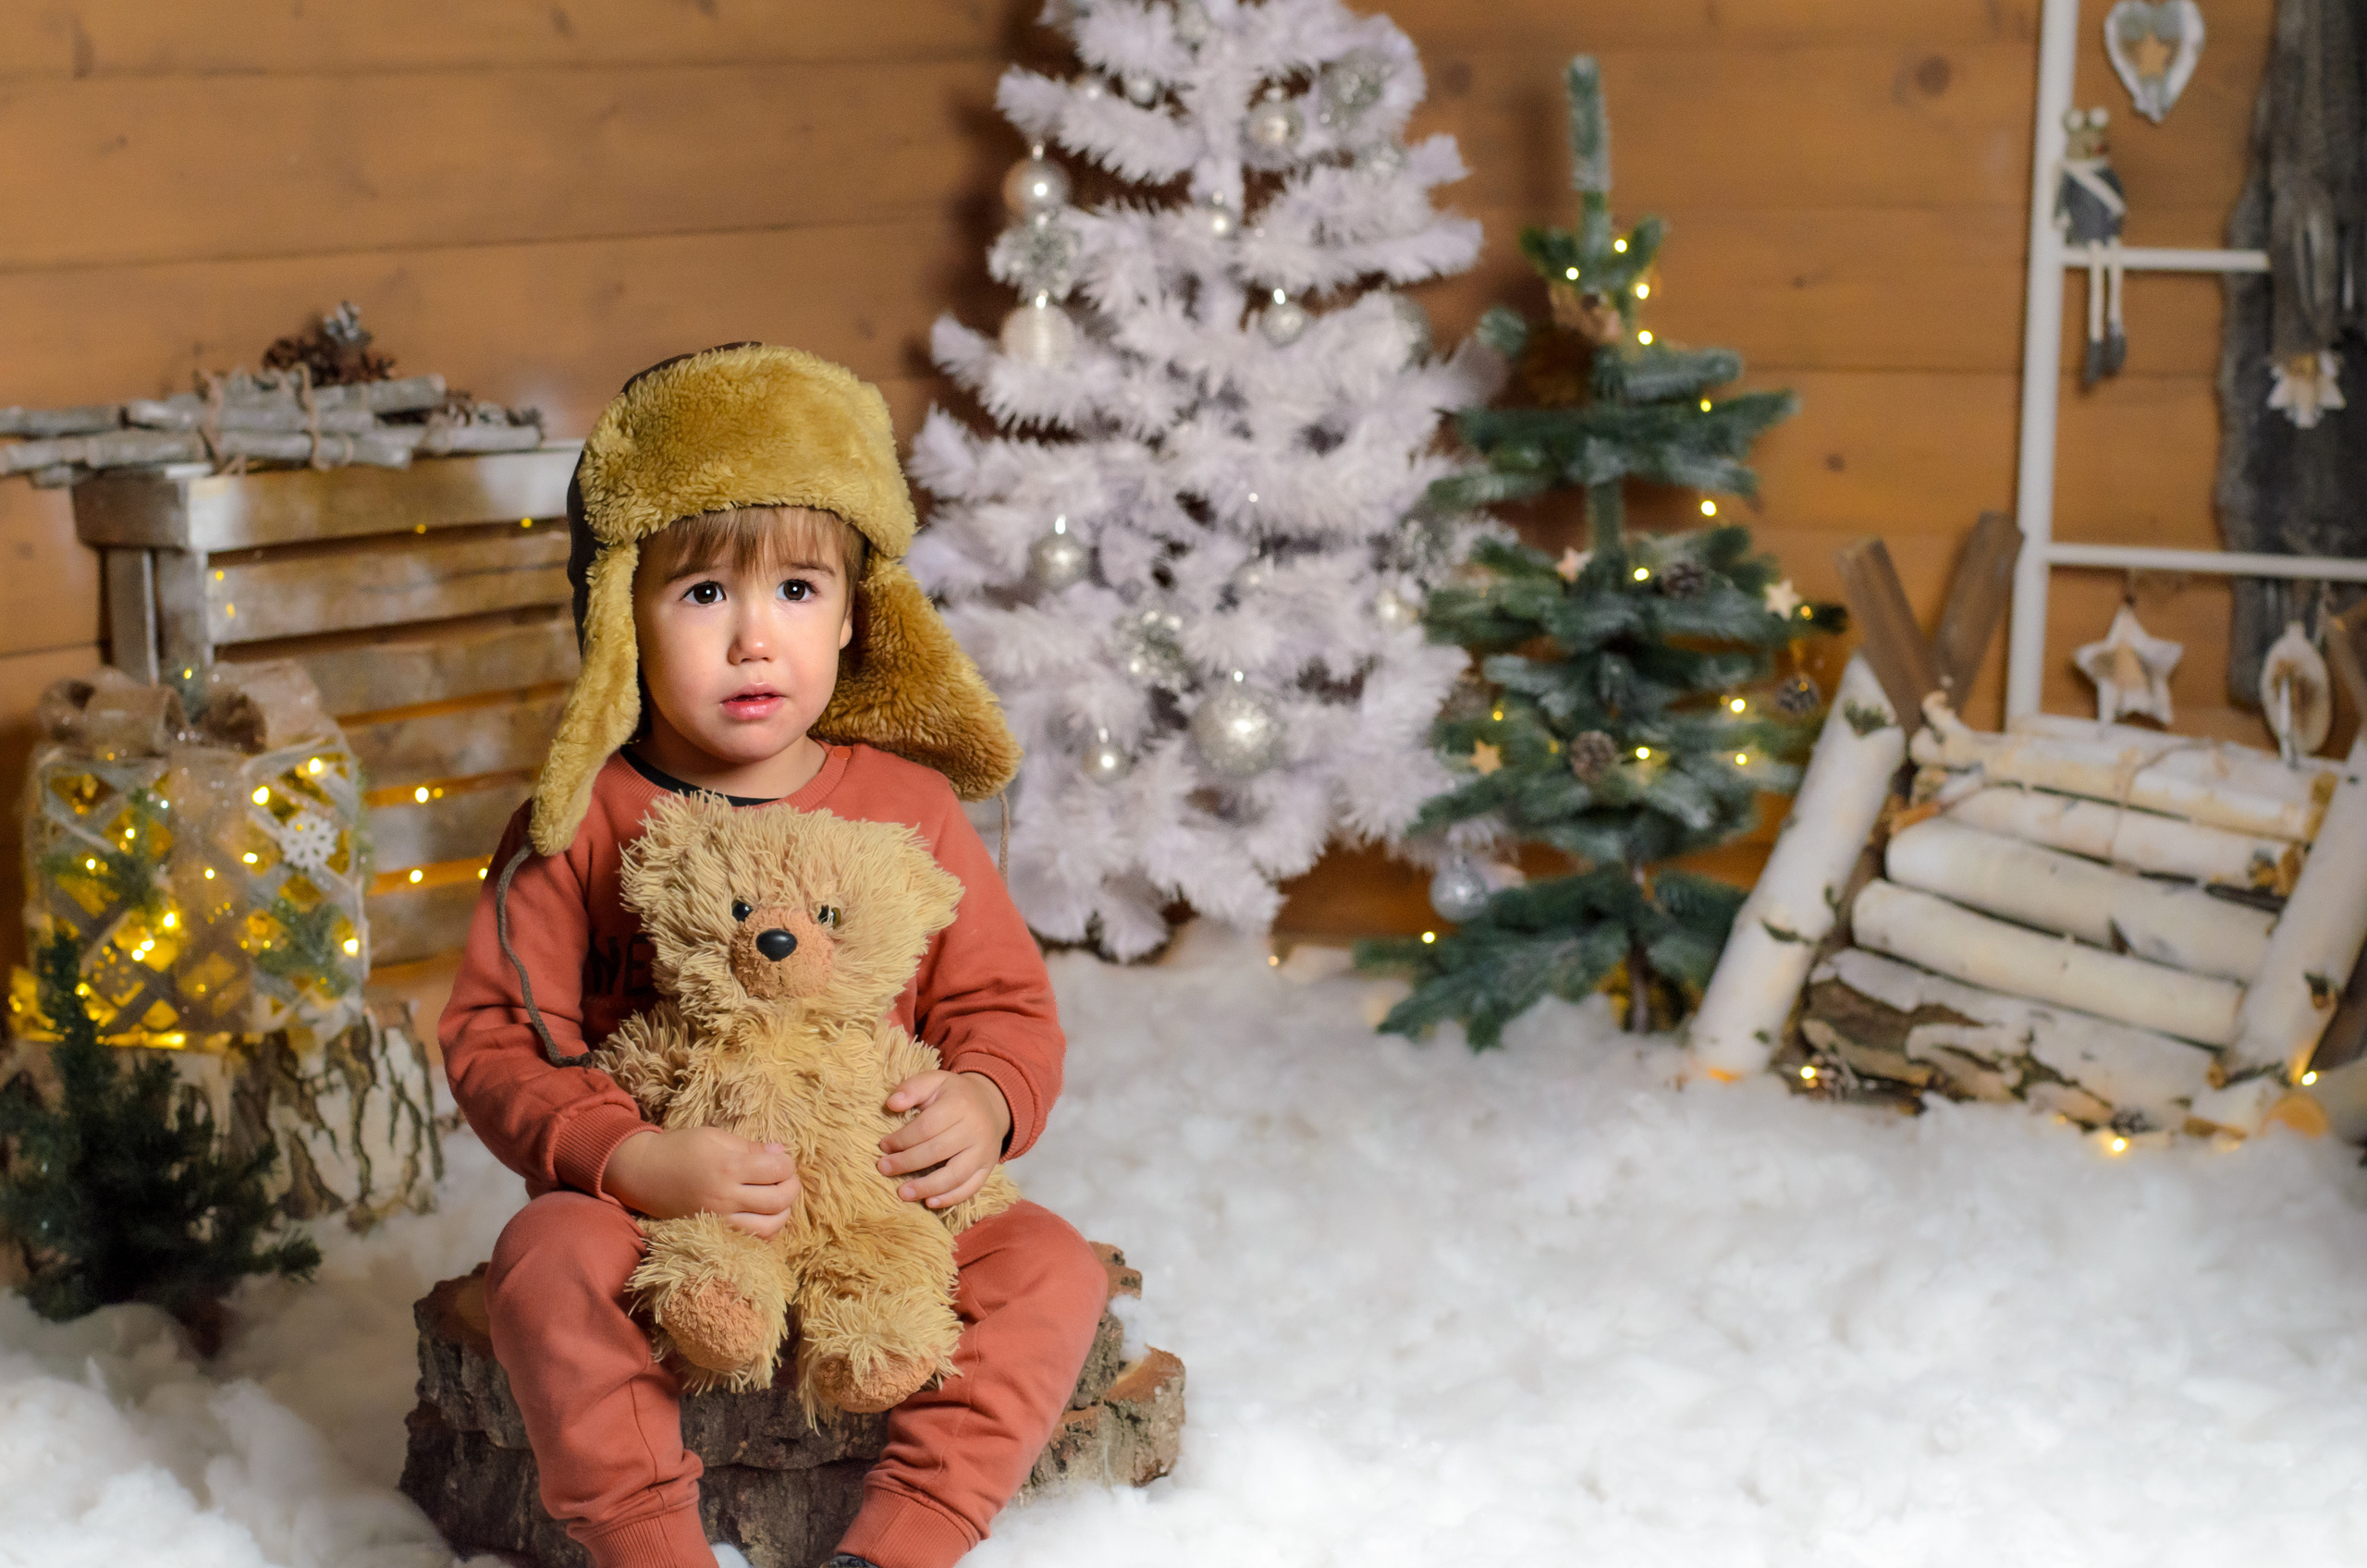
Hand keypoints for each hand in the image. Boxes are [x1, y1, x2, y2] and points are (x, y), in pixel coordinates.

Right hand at [602, 1125, 801, 1238]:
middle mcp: (725, 1197)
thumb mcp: (714, 1137)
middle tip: (785, 1178)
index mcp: (727, 1167)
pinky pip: (750, 1239)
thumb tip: (781, 1153)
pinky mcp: (712, 1231)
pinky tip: (763, 1214)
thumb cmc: (678, 1148)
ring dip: (782, 1213)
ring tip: (777, 1198)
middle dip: (791, 1187)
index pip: (777, 1170)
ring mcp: (719, 1219)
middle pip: (779, 1200)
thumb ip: (749, 1147)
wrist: (641, 1173)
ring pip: (769, 1227)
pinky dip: (765, 1229)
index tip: (781, 1159)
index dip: (787, 1164)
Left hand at [878, 1071, 1010, 1209]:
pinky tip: (929, 1202)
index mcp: (960, 1105)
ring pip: (955, 1175)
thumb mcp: (935, 1081)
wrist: (992, 1104)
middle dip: (906, 1163)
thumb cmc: (954, 1095)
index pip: (926, 1127)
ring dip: (926, 1187)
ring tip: (902, 1193)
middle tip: (883, 1168)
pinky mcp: (988, 1168)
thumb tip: (892, 1104)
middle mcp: (975, 1129)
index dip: (902, 1139)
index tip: (883, 1146)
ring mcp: (984, 1151)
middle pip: (937, 1151)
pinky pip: (971, 1188)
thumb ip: (912, 1088)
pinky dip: (950, 1198)